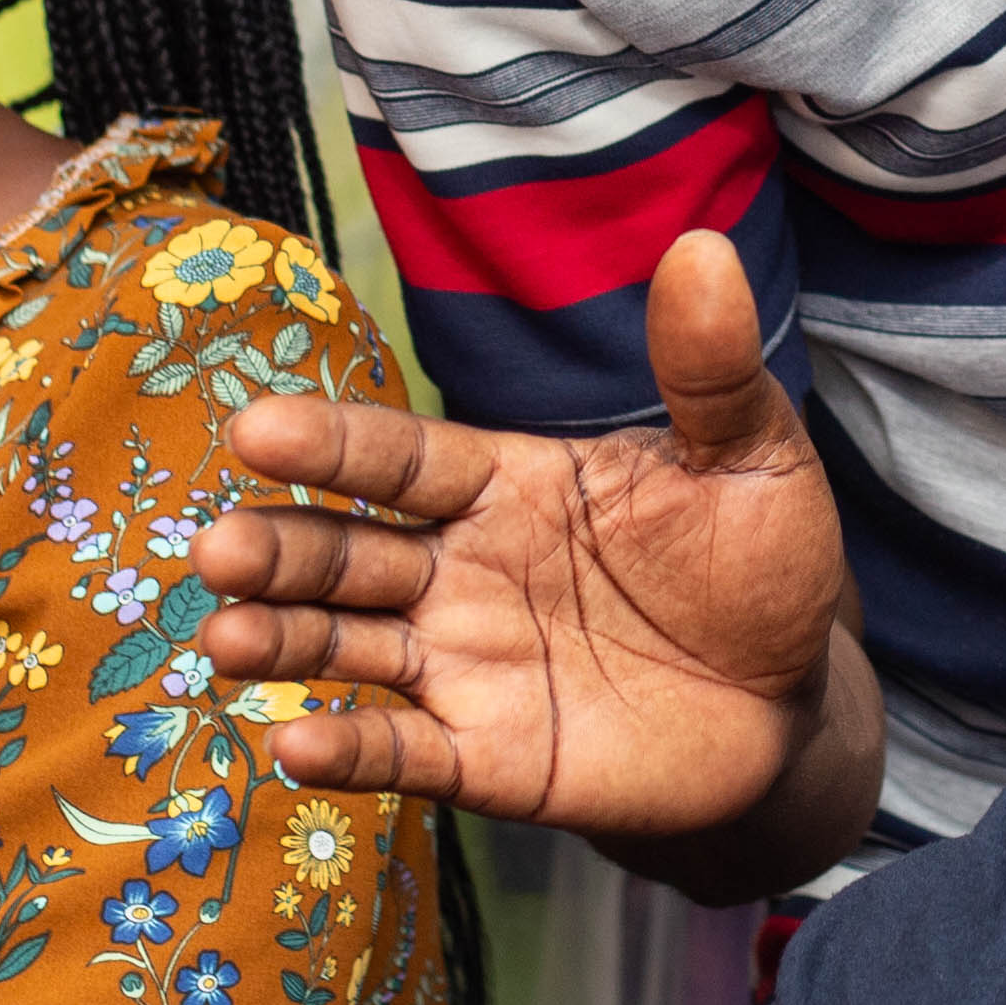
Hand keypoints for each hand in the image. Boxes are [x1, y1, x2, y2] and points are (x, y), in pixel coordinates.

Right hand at [193, 229, 862, 855]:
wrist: (790, 706)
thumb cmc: (756, 565)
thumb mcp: (751, 458)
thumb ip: (709, 370)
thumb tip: (703, 247)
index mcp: (508, 484)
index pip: (403, 458)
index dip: (331, 444)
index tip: (255, 429)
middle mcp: (462, 570)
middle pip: (349, 554)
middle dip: (279, 550)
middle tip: (215, 550)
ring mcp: (466, 665)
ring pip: (350, 648)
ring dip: (284, 643)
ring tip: (224, 640)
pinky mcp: (489, 757)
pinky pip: (406, 752)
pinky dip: (348, 749)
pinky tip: (293, 744)